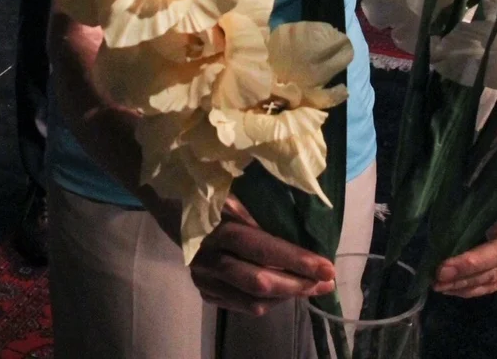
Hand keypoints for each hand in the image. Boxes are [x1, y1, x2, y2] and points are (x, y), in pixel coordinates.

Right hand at [189, 196, 335, 315]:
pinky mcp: (205, 292)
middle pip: (259, 281)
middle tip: (327, 282)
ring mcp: (205, 278)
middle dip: (298, 284)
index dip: (296, 259)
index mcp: (217, 226)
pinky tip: (286, 292)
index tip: (327, 266)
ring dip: (288, 297)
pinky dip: (270, 302)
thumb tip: (298, 229)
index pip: (262, 248)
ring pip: (253, 300)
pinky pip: (244, 306)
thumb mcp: (232, 191)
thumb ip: (258, 211)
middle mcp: (209, 257)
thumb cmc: (210, 191)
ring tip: (312, 287)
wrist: (169, 206)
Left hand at [433, 178, 496, 297]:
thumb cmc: (495, 171)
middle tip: (439, 272)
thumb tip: (442, 209)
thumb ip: (473, 188)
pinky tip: (453, 289)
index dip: (476, 230)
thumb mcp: (486, 171)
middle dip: (468, 265)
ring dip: (467, 282)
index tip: (445, 243)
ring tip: (439, 284)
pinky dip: (475, 287)